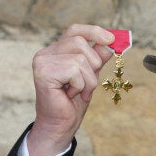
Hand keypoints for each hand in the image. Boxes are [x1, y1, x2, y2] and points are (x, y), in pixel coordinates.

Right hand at [27, 24, 114, 155]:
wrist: (61, 125)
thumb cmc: (73, 101)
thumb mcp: (90, 75)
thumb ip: (98, 57)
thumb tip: (112, 42)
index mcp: (56, 51)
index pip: (75, 30)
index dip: (94, 31)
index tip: (111, 39)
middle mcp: (46, 53)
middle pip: (80, 42)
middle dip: (93, 64)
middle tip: (88, 83)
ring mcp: (42, 62)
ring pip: (80, 59)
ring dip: (88, 80)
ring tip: (79, 92)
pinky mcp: (44, 73)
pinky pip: (75, 71)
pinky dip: (80, 86)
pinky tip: (70, 95)